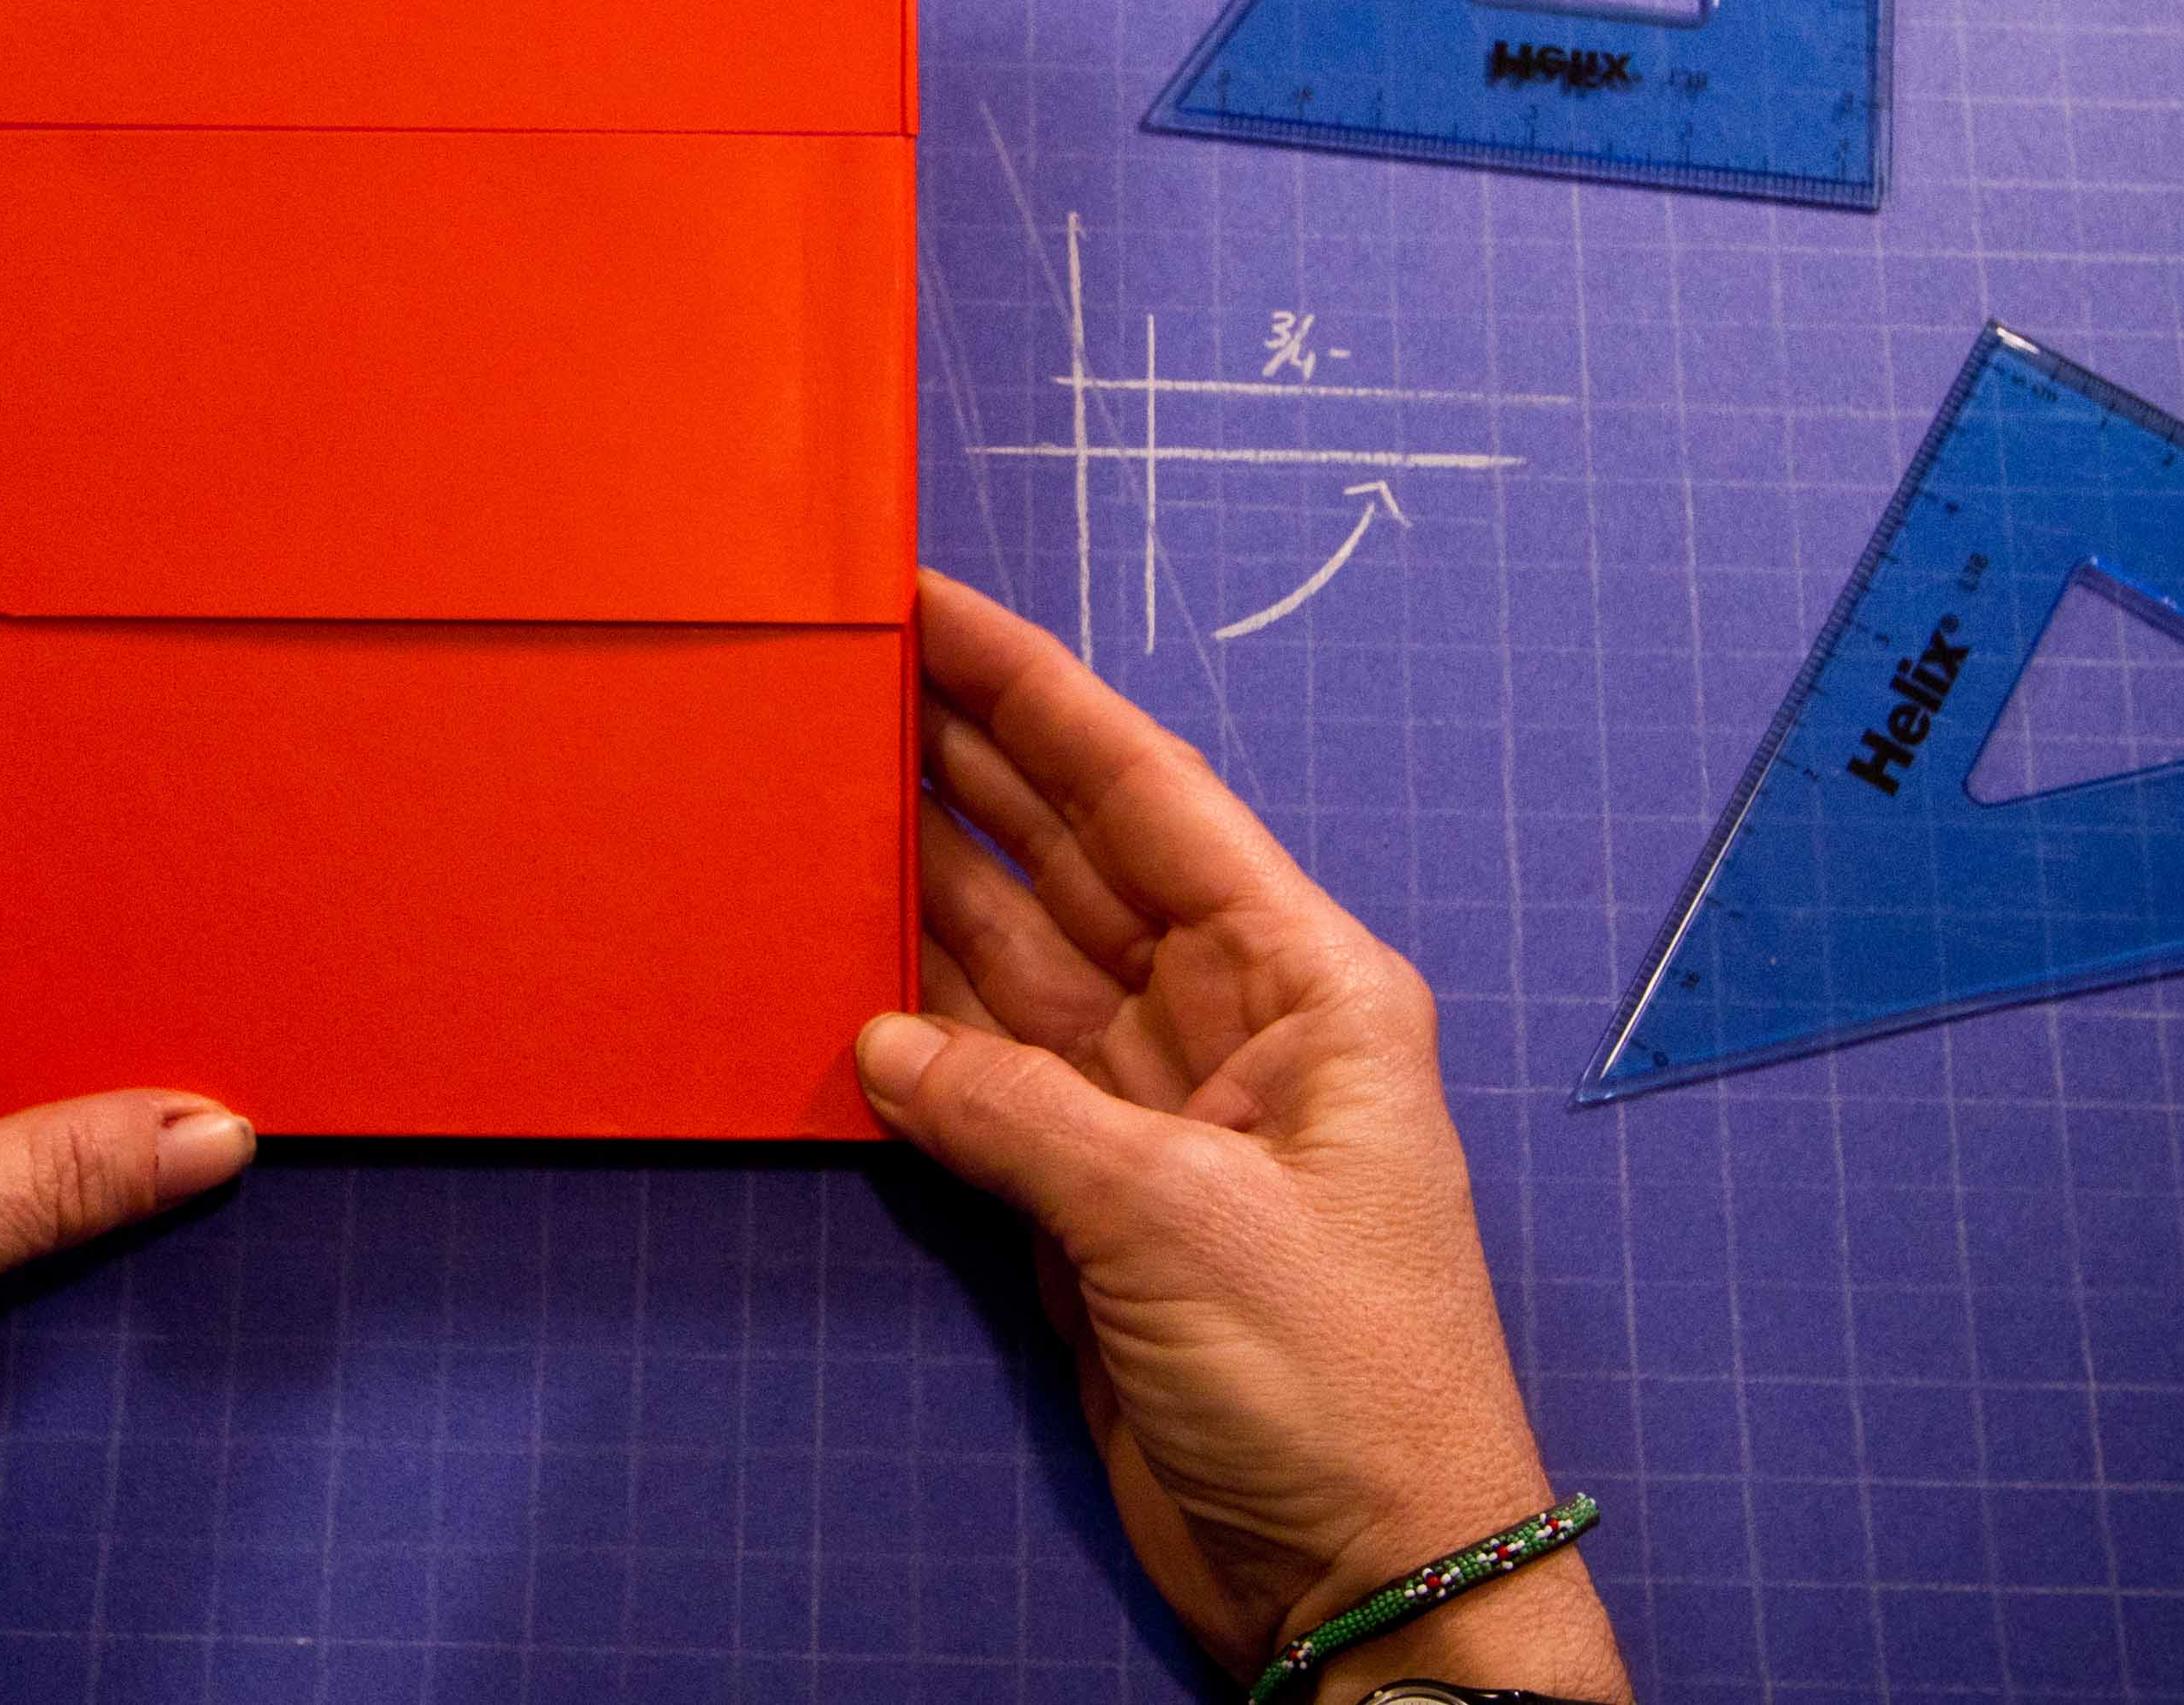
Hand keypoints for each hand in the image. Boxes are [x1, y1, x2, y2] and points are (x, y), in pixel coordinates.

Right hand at [857, 572, 1628, 1702]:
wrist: (1369, 1577)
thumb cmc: (1339, 1382)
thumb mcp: (1179, 1221)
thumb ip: (1018, 1113)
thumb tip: (887, 1040)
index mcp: (1304, 980)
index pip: (1144, 792)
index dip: (1033, 692)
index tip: (933, 607)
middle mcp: (1228, 1018)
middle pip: (1070, 855)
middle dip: (962, 762)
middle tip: (844, 672)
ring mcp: (1154, 1108)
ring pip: (1013, 956)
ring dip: (918, 881)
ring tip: (813, 785)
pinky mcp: (1092, 1199)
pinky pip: (983, 1075)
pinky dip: (910, 1024)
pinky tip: (835, 958)